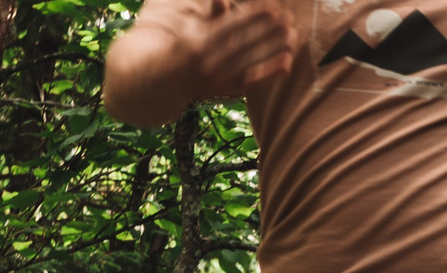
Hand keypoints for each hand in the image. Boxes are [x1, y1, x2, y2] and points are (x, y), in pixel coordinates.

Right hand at [105, 0, 297, 125]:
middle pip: (246, 42)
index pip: (232, 24)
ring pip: (252, 60)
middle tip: (289, 17)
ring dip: (274, 48)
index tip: (273, 6)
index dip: (254, 15)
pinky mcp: (224, 91)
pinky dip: (270, 73)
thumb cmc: (175, 46)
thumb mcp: (188, 27)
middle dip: (268, 29)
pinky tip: (287, 62)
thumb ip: (210, 14)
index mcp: (196, 39)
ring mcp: (216, 77)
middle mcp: (207, 60)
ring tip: (293, 35)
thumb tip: (226, 0)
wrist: (153, 81)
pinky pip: (252, 81)